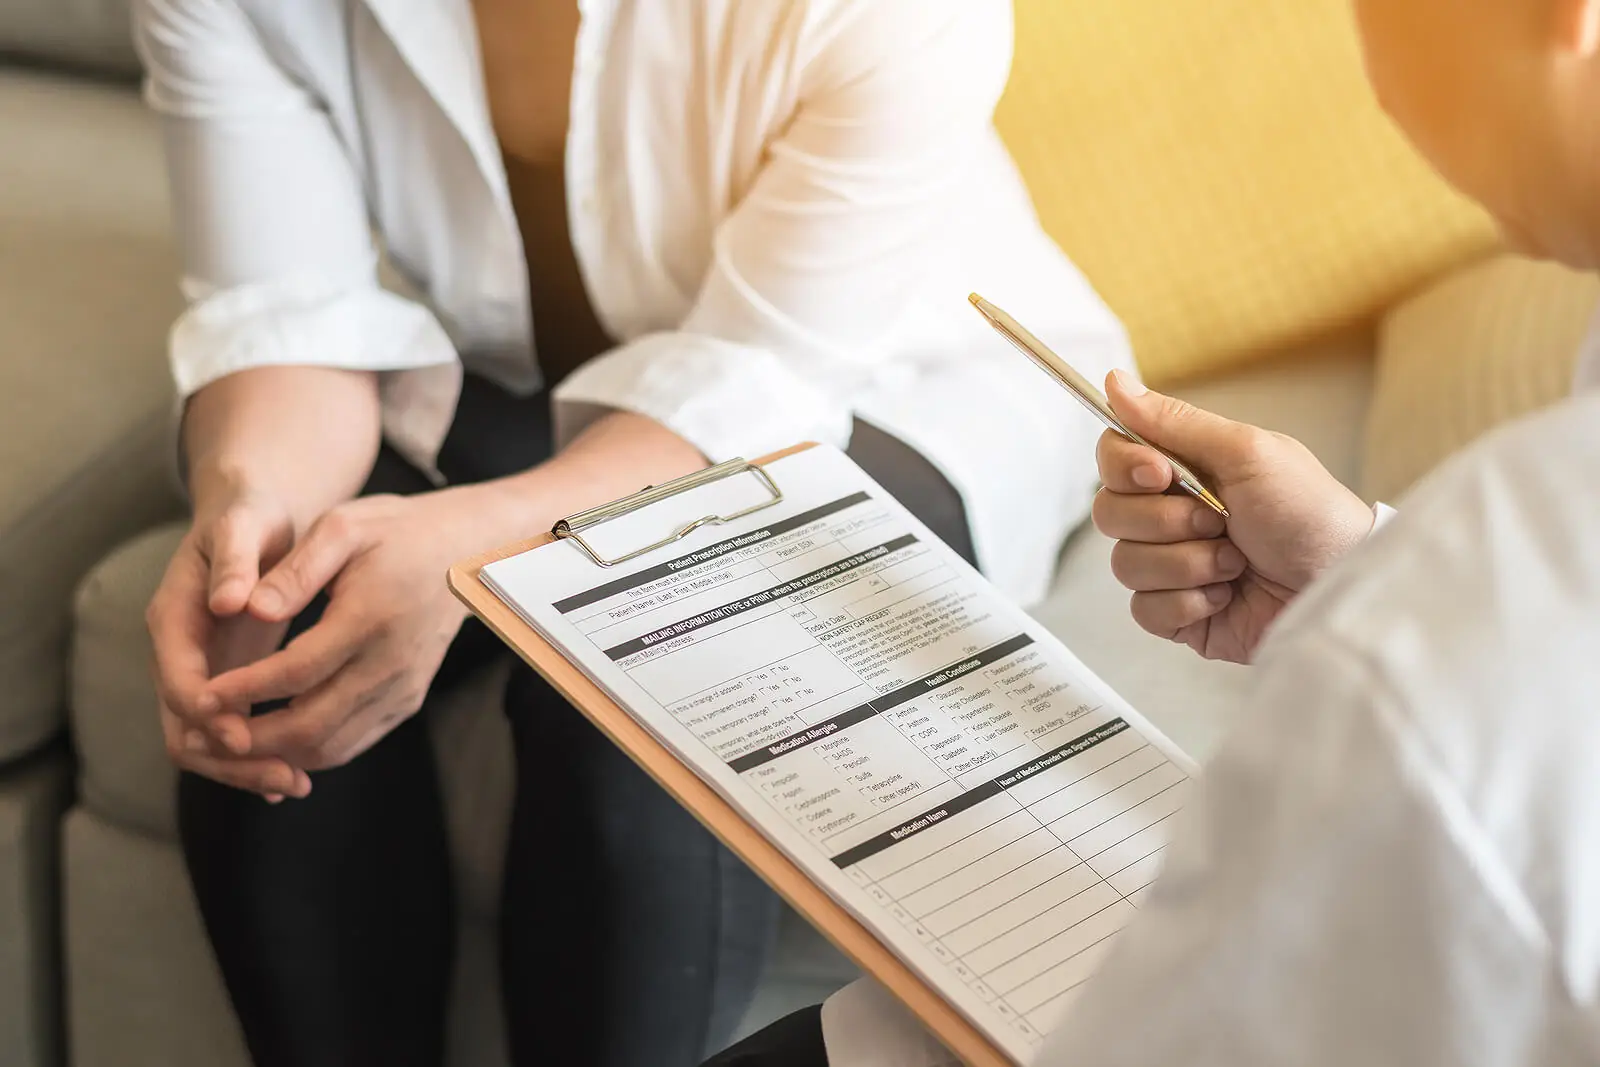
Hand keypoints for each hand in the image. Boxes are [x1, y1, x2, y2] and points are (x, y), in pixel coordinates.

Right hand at [146, 490, 310, 799]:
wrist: (253, 518)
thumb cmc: (249, 518)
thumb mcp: (242, 527)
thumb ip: (233, 561)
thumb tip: (227, 602)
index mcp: (174, 618)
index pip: (177, 680)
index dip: (207, 712)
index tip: (242, 734)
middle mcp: (179, 654)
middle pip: (184, 727)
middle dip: (227, 759)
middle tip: (281, 779)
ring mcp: (201, 672)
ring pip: (205, 740)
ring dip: (245, 767)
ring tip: (295, 784)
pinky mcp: (227, 682)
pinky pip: (231, 731)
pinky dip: (257, 756)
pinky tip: (295, 775)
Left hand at [199, 487, 493, 771]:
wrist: (465, 554)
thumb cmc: (397, 532)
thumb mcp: (343, 526)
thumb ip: (295, 570)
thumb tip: (248, 608)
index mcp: (371, 617)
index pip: (296, 671)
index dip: (244, 690)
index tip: (201, 695)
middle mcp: (392, 664)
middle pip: (312, 725)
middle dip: (251, 738)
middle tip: (204, 733)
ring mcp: (403, 689)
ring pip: (331, 746)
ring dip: (276, 754)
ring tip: (229, 741)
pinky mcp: (408, 701)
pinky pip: (351, 742)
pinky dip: (307, 750)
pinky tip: (272, 738)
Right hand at [1093, 370, 1374, 662]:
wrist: (1340, 586)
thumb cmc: (1310, 514)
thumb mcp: (1246, 452)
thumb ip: (1174, 421)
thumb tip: (1114, 382)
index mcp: (1185, 470)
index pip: (1114, 456)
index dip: (1125, 466)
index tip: (1160, 473)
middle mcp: (1171, 515)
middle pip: (1110, 512)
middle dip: (1167, 521)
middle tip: (1221, 521)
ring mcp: (1172, 566)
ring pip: (1125, 564)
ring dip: (1187, 564)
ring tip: (1235, 563)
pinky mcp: (1178, 614)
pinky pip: (1144, 610)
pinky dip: (1189, 603)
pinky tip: (1226, 595)